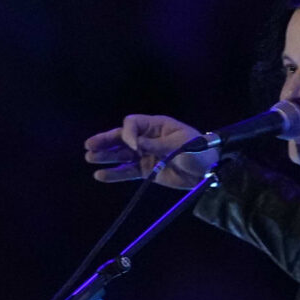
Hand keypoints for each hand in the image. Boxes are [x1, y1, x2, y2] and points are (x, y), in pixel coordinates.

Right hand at [84, 114, 214, 186]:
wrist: (210, 171)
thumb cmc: (199, 151)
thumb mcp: (180, 144)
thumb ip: (156, 145)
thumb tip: (135, 145)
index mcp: (157, 126)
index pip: (133, 124)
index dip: (128, 134)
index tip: (133, 146)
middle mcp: (148, 138)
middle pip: (122, 137)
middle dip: (106, 141)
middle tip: (89, 145)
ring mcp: (146, 155)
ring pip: (121, 155)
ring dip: (106, 156)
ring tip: (89, 158)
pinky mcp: (147, 170)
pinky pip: (127, 172)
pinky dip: (114, 174)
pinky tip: (100, 175)